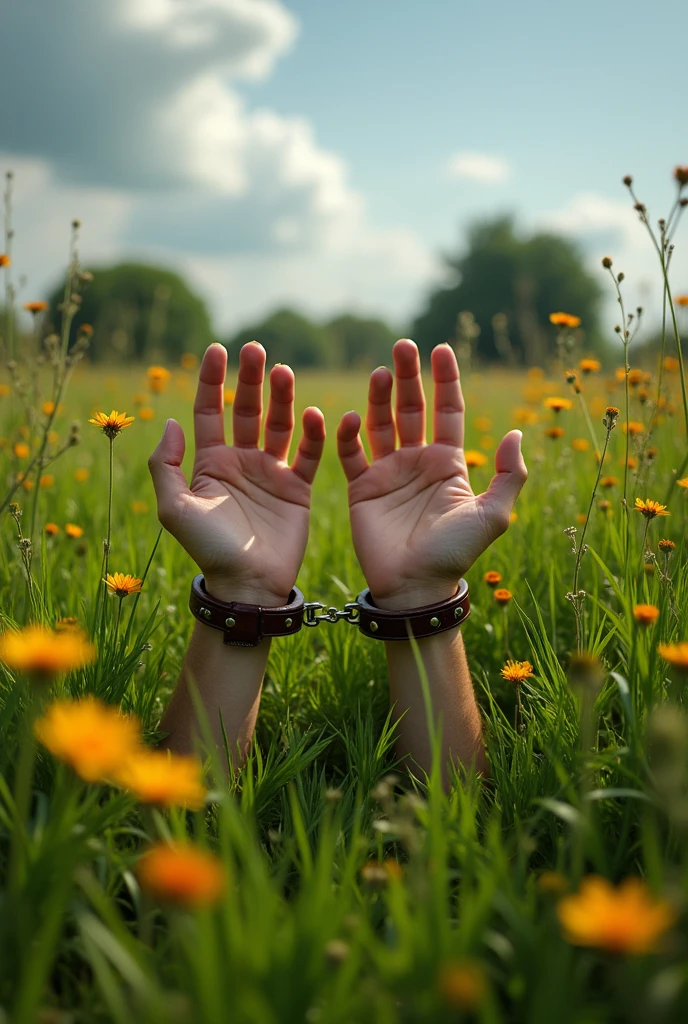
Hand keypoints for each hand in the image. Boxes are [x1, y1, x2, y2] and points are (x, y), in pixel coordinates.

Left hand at [148, 342, 324, 606]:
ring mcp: (271, 473)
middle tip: (255, 349)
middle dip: (250, 379)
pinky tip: (313, 414)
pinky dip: (313, 434)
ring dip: (282, 397)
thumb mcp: (174, 508)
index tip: (217, 349)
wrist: (248, 585)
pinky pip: (308, 454)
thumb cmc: (208, 550)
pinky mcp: (297, 488)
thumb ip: (166, 465)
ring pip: (279, 424)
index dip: (213, 380)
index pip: (211, 411)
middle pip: (247, 409)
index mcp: (210, 463)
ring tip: (283, 371)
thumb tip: (172, 422)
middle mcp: (241, 462)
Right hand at [336, 340, 526, 609]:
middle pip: (412, 407)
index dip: (445, 379)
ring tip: (380, 372)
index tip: (440, 348)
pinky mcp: (361, 488)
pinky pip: (351, 454)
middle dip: (408, 376)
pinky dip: (348, 434)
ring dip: (379, 396)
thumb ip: (508, 475)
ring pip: (381, 422)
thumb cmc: (455, 553)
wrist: (415, 587)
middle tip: (402, 345)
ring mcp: (388, 473)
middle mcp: (418, 461)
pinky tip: (350, 417)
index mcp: (448, 463)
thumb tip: (516, 433)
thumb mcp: (493, 514)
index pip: (448, 410)